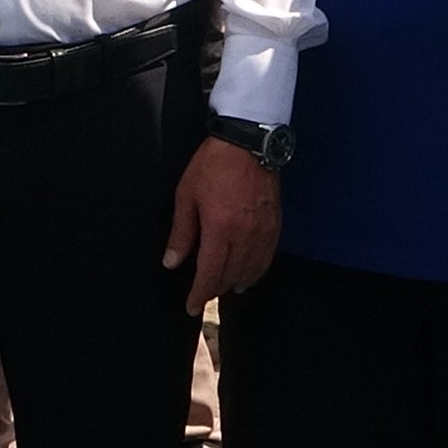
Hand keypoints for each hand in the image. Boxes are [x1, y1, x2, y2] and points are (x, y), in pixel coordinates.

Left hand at [165, 137, 279, 312]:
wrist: (247, 142)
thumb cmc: (214, 164)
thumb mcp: (187, 196)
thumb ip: (181, 233)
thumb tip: (172, 261)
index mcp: (221, 230)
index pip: (210, 275)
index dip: (199, 294)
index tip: (190, 306)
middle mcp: (245, 236)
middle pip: (231, 276)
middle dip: (216, 289)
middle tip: (203, 293)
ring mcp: (263, 231)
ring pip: (252, 270)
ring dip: (237, 282)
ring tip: (226, 287)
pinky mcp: (274, 224)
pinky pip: (267, 257)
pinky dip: (257, 270)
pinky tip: (249, 272)